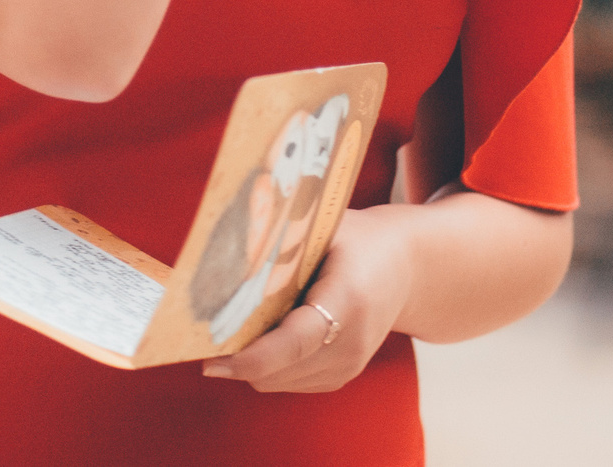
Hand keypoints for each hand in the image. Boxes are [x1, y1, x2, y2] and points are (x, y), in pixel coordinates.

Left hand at [201, 202, 414, 393]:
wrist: (411, 267)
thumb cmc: (358, 240)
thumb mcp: (324, 230)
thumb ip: (280, 249)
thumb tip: (219, 265)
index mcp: (348, 299)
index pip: (294, 342)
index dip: (250, 357)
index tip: (211, 358)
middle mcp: (353, 343)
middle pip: (277, 369)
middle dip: (235, 359)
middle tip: (201, 335)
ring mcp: (350, 365)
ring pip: (277, 381)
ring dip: (249, 364)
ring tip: (229, 331)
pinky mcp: (343, 376)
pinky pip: (289, 382)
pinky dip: (267, 366)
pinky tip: (260, 336)